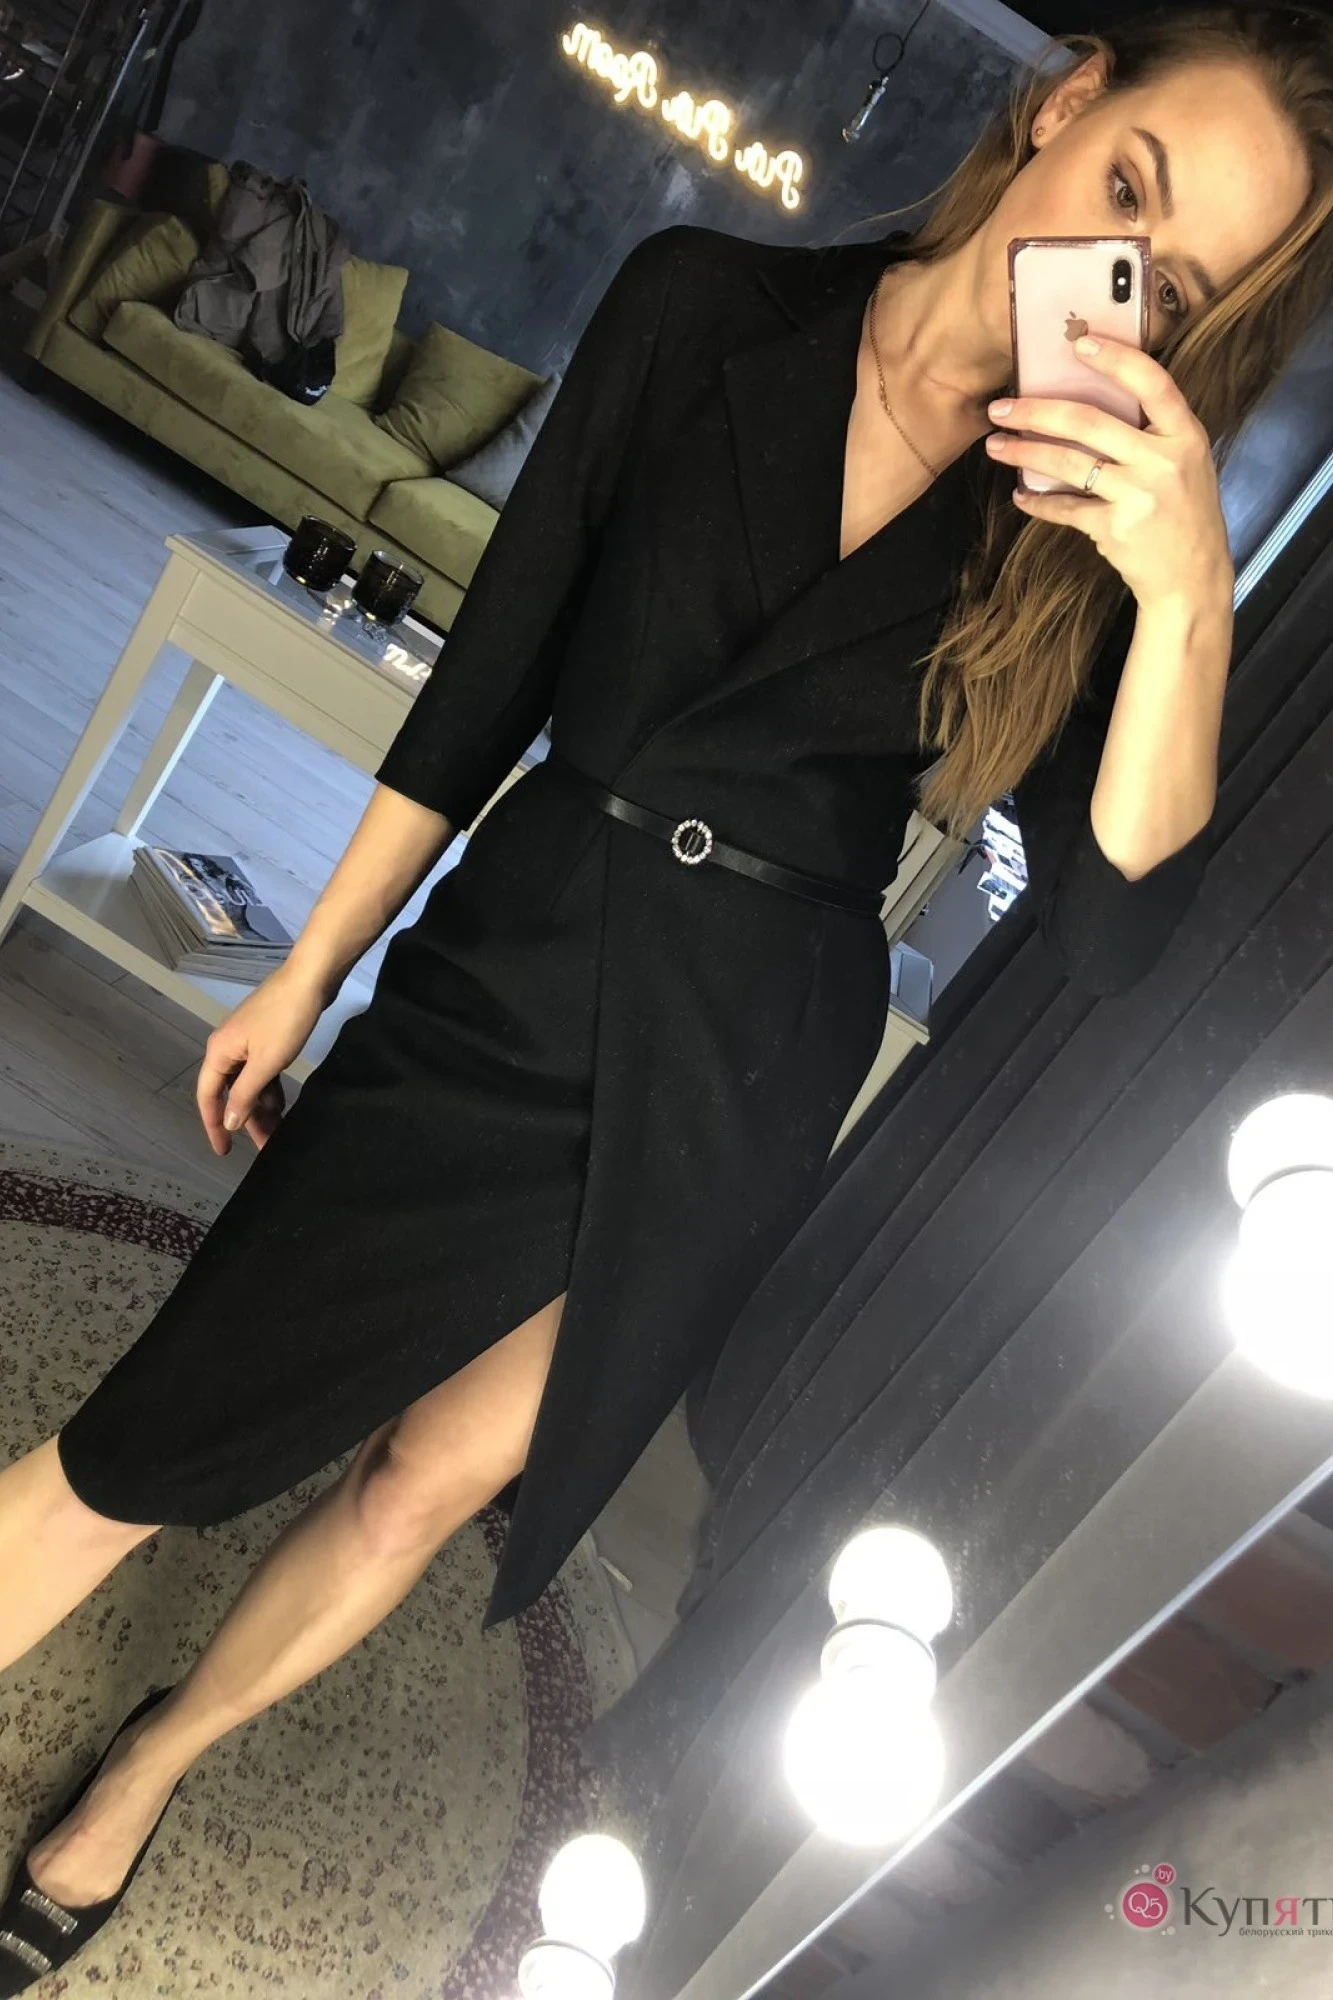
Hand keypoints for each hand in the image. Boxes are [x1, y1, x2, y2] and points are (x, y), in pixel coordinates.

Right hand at [196, 960, 331, 1155]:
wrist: (311, 978)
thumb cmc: (285, 1019)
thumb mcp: (265, 1063)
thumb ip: (245, 1094)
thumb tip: (228, 1122)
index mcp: (219, 1052)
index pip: (208, 1097)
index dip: (214, 1126)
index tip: (223, 1152)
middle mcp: (227, 1047)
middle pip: (231, 1093)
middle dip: (246, 1120)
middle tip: (264, 1147)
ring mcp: (247, 1042)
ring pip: (249, 1083)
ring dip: (261, 1107)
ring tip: (277, 1132)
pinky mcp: (267, 1038)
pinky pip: (262, 1071)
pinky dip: (270, 1089)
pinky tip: (282, 1106)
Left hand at [984, 335, 1233, 610]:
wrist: (1192, 578)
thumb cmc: (1184, 514)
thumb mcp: (1185, 464)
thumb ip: (1151, 434)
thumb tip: (1086, 403)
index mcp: (1186, 435)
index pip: (1152, 383)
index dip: (1116, 359)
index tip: (1078, 343)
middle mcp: (1163, 460)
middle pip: (1089, 422)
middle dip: (1036, 411)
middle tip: (1000, 408)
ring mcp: (1139, 495)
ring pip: (1069, 463)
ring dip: (1025, 452)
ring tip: (996, 445)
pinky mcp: (1115, 528)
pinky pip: (1065, 508)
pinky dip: (1038, 502)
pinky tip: (1021, 496)